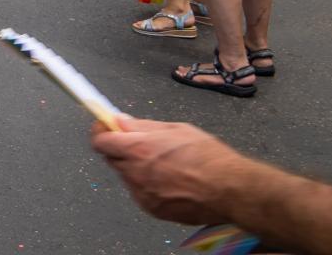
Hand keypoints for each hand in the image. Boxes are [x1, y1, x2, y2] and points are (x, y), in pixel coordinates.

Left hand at [90, 116, 245, 225]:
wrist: (231, 190)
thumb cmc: (209, 157)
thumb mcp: (176, 129)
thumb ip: (143, 126)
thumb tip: (121, 121)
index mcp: (138, 148)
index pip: (100, 141)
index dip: (102, 132)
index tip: (107, 128)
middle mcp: (135, 172)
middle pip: (112, 158)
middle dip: (122, 150)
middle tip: (143, 146)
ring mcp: (142, 193)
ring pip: (127, 176)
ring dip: (137, 169)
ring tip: (166, 166)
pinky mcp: (152, 209)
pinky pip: (141, 193)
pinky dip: (149, 187)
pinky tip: (171, 182)